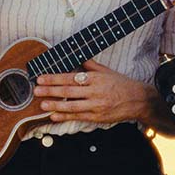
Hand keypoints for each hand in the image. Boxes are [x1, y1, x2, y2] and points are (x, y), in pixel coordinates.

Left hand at [33, 59, 156, 123]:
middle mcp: (95, 92)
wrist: (138, 100)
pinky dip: (65, 117)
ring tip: (42, 104)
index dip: (55, 78)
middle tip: (36, 90)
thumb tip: (76, 56)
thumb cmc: (122, 84)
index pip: (71, 78)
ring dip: (55, 105)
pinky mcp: (97, 117)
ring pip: (72, 106)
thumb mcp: (106, 71)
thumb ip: (90, 65)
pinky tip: (54, 116)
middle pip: (69, 91)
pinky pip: (78, 117)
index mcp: (96, 78)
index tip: (42, 78)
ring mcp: (96, 105)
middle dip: (51, 91)